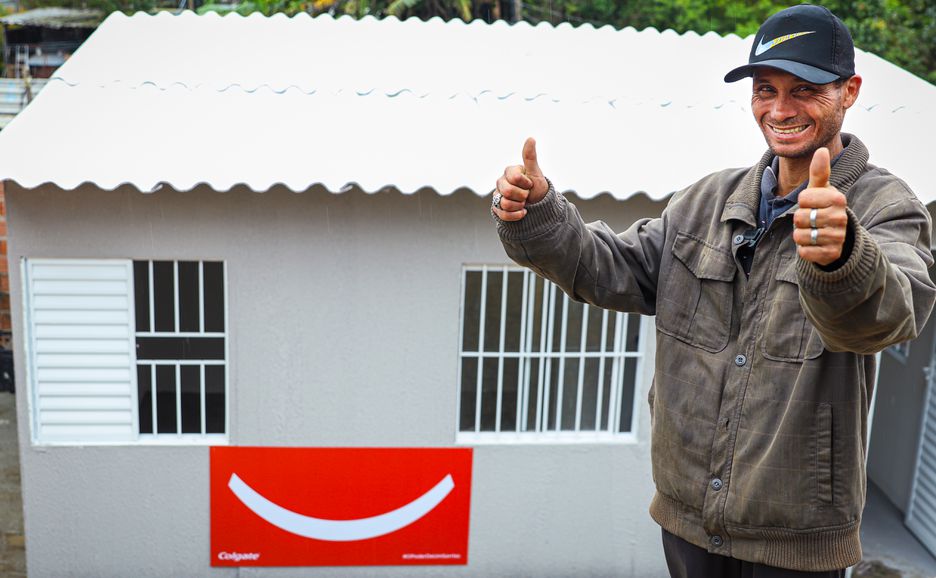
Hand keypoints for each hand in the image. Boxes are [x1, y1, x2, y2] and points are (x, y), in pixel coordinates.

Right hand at [492, 137, 548, 220]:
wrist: (539, 206)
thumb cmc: (537, 188)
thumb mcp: (536, 172)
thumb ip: (530, 157)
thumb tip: (531, 138)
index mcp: (509, 172)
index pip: (514, 178)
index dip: (525, 184)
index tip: (530, 184)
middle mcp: (501, 182)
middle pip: (507, 191)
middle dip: (522, 196)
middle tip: (527, 195)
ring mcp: (497, 196)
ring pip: (504, 204)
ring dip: (519, 206)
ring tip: (524, 203)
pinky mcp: (497, 209)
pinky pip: (502, 214)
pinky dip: (516, 215)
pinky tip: (523, 212)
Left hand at [793, 147, 847, 265]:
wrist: (836, 236)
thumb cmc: (823, 207)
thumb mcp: (820, 189)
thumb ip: (819, 172)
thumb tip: (821, 149)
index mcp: (837, 198)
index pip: (802, 199)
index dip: (802, 203)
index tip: (812, 204)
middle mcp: (840, 217)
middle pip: (799, 218)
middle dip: (800, 220)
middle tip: (812, 220)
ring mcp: (838, 237)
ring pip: (800, 236)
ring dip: (801, 235)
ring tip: (813, 231)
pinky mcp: (831, 254)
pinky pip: (804, 252)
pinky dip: (804, 249)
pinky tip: (814, 244)